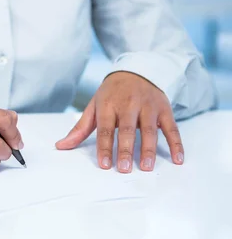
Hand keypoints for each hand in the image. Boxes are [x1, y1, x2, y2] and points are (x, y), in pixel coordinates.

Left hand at [56, 71, 183, 172]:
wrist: (137, 70)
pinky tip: (178, 159)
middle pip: (127, 129)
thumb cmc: (112, 93)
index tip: (104, 164)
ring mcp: (148, 106)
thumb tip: (61, 146)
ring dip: (149, 149)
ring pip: (149, 129)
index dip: (104, 147)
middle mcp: (129, 104)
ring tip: (146, 167)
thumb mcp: (94, 106)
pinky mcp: (164, 109)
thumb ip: (80, 128)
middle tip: (124, 168)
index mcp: (109, 104)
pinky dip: (176, 144)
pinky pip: (172, 128)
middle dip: (125, 149)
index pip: (105, 129)